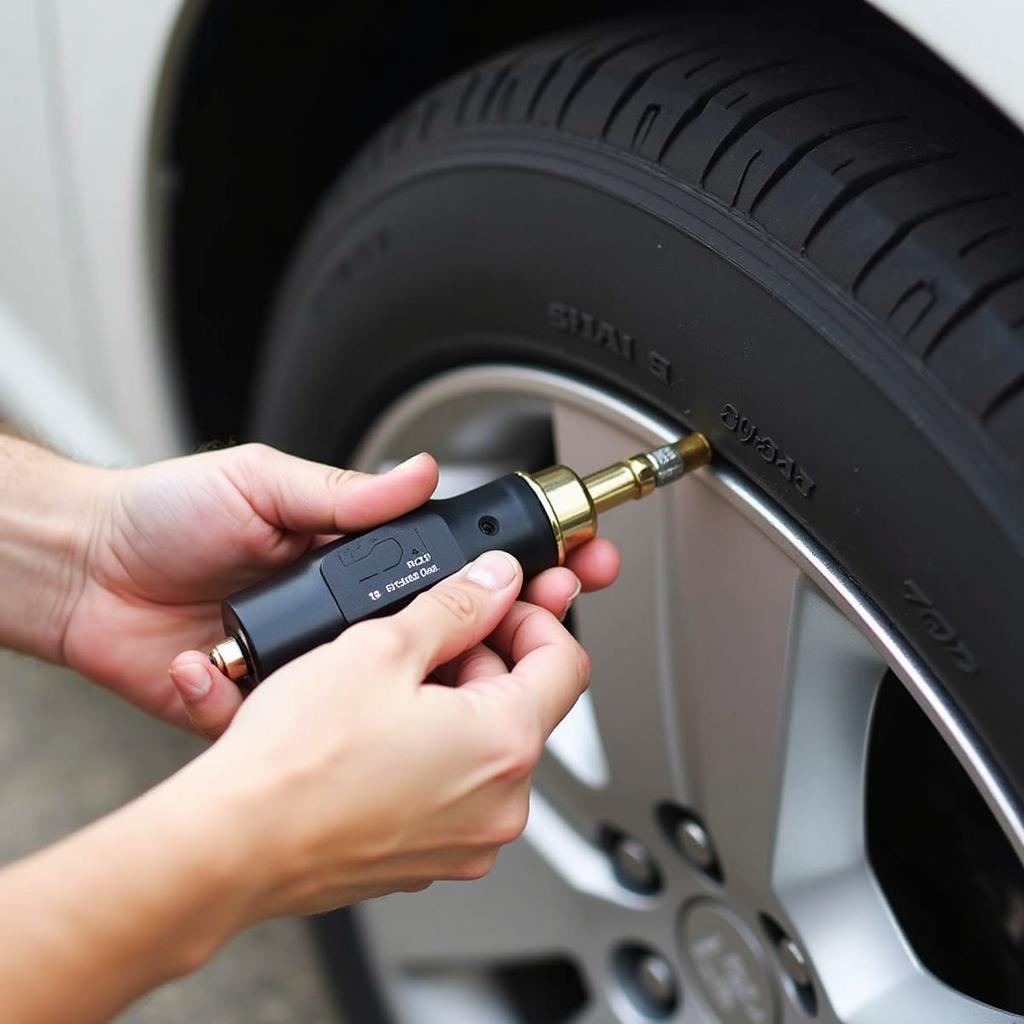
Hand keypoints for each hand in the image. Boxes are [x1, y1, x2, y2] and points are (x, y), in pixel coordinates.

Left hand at [64, 444, 617, 729]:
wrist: (84, 573)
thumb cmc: (166, 516)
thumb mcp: (263, 479)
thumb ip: (344, 491)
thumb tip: (417, 477)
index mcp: (352, 552)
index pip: (454, 559)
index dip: (518, 559)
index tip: (571, 553)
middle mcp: (347, 612)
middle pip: (448, 628)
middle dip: (509, 625)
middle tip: (548, 611)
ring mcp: (318, 664)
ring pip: (399, 687)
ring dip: (430, 684)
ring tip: (442, 667)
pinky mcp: (277, 707)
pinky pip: (314, 722)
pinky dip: (315, 714)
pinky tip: (290, 684)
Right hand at [186, 550, 590, 911]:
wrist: (230, 847)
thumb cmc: (296, 762)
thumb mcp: (381, 647)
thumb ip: (456, 605)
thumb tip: (496, 580)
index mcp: (505, 747)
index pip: (566, 662)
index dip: (533, 617)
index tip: (498, 602)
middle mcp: (501, 806)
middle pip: (520, 702)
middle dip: (477, 657)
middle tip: (418, 635)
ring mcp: (465, 842)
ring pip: (481, 744)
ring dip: (447, 702)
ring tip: (380, 683)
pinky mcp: (427, 859)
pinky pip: (449, 787)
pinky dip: (426, 750)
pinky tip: (372, 731)